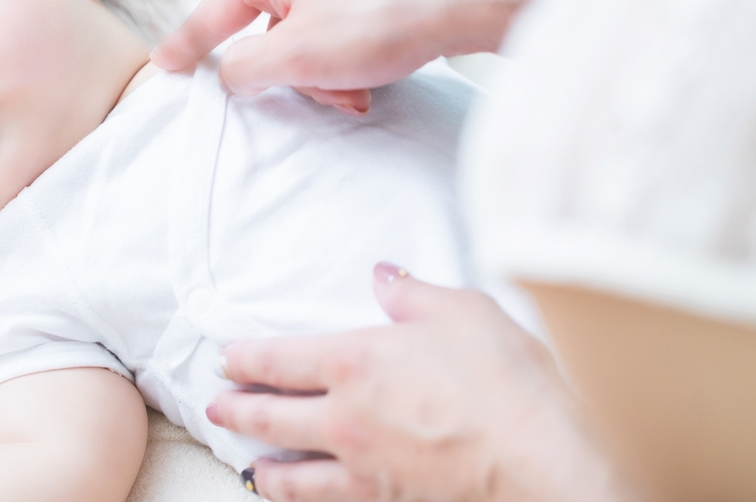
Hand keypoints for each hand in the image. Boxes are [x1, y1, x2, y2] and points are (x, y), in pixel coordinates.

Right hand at [152, 0, 557, 113]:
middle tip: (330, 96)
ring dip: (327, 73)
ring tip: (363, 90)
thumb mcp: (299, 56)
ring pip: (309, 34)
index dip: (187, 45)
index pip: (213, 11)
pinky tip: (380, 74)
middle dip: (293, 74)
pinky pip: (342, 26)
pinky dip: (352, 57)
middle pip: (268, 30)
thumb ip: (247, 69)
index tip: (163, 65)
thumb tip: (231, 73)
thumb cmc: (383, 17)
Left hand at [208, 265, 636, 501]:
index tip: (225, 358)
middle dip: (236, 410)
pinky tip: (300, 499)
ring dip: (263, 465)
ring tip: (248, 464)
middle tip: (214, 406)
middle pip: (270, 417)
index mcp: (353, 362)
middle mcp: (344, 418)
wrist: (540, 459)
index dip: (244, 358)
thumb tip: (383, 275)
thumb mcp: (460, 311)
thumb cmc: (504, 378)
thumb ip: (411, 293)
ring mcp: (363, 468)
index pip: (278, 360)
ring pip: (291, 474)